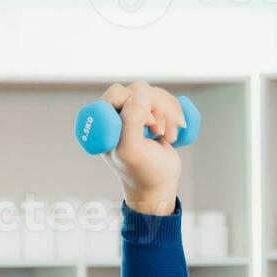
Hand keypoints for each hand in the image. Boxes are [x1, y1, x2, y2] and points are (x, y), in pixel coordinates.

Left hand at [97, 81, 183, 215]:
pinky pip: (165, 99)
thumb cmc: (142, 173)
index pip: (118, 93)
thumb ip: (131, 121)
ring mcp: (133, 113)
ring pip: (155, 93)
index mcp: (102, 122)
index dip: (136, 105)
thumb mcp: (133, 150)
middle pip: (139, 89)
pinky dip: (175, 114)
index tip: (146, 127)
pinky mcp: (150, 114)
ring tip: (168, 136)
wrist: (158, 186)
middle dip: (156, 109)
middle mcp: (115, 114)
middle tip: (158, 131)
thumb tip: (140, 93)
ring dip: (168, 114)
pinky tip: (172, 134)